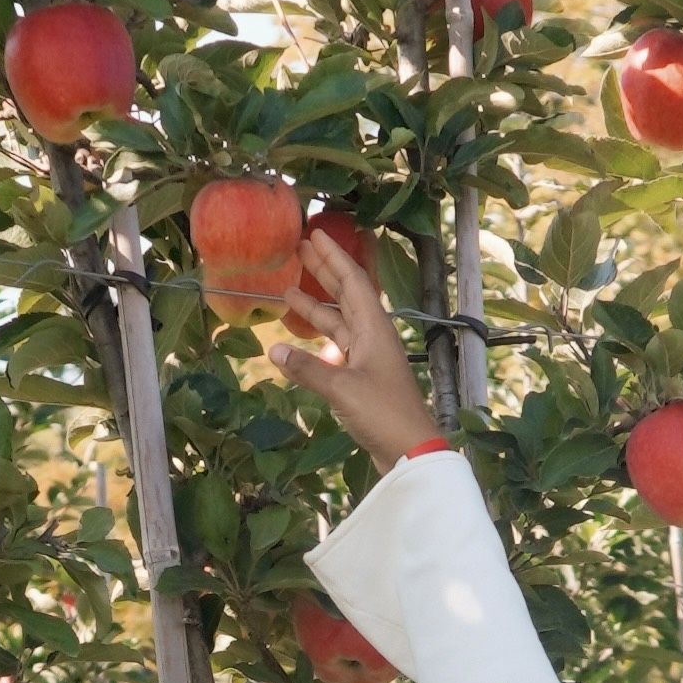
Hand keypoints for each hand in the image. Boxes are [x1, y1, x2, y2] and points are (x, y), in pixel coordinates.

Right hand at [274, 227, 437, 470]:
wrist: (410, 449)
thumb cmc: (383, 413)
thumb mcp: (341, 388)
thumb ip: (306, 368)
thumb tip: (272, 351)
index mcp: (374, 328)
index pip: (352, 281)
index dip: (333, 257)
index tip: (315, 234)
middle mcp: (372, 336)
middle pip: (346, 295)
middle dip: (324, 272)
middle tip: (300, 249)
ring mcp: (368, 357)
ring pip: (339, 322)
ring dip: (316, 305)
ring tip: (289, 288)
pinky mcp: (362, 378)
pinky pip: (337, 347)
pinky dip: (318, 338)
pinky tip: (297, 339)